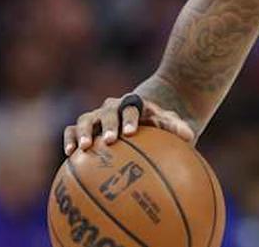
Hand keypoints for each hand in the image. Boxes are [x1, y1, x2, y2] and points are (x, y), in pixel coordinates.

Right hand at [62, 94, 194, 154]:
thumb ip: (177, 126)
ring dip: (83, 132)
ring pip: (86, 119)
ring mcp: (96, 116)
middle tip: (111, 141)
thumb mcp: (169, 123)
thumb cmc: (157, 125)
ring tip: (83, 147)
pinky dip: (69, 138)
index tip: (132, 132)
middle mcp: (113, 108)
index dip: (130, 118)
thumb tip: (189, 135)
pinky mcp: (84, 127)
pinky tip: (69, 154)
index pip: (132, 107)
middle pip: (108, 112)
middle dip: (108, 125)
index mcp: (134, 104)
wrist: (141, 117)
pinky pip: (71, 130)